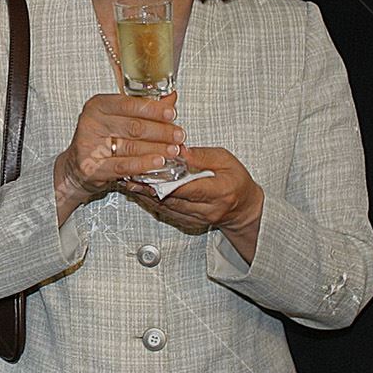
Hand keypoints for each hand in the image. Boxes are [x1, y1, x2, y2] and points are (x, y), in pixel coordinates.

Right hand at [53, 93, 184, 214]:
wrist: (77, 168)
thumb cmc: (101, 140)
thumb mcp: (119, 120)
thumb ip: (144, 109)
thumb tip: (170, 97)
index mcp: (98, 105)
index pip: (129, 104)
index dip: (153, 109)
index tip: (172, 113)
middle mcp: (91, 123)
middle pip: (133, 126)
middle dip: (161, 131)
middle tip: (179, 135)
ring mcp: (89, 145)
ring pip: (131, 147)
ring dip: (157, 149)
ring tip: (173, 150)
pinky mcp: (91, 167)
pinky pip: (123, 165)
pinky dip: (143, 164)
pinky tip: (157, 162)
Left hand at [124, 145, 264, 246]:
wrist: (243, 209)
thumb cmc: (236, 182)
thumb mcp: (225, 160)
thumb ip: (201, 156)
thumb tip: (179, 149)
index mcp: (219, 192)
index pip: (189, 188)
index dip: (166, 181)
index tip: (149, 171)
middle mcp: (207, 209)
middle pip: (172, 199)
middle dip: (149, 187)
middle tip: (130, 174)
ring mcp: (196, 218)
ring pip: (165, 207)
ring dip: (146, 195)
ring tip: (129, 181)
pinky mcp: (187, 222)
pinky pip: (165, 212)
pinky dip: (151, 201)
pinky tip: (139, 191)